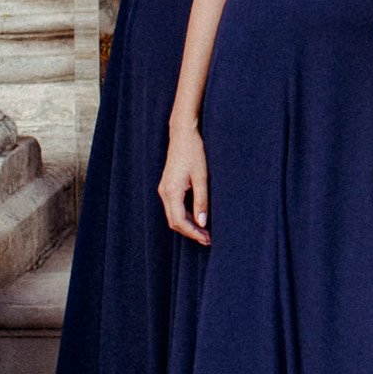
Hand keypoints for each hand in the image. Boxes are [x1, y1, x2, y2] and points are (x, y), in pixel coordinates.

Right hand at [159, 126, 209, 243]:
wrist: (183, 134)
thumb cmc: (194, 152)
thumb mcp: (202, 177)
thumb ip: (201, 201)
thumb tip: (202, 223)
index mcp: (171, 191)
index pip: (179, 221)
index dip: (193, 233)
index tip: (206, 239)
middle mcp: (164, 192)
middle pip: (174, 222)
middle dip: (190, 232)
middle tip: (208, 239)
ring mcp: (164, 189)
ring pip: (173, 215)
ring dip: (188, 225)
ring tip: (204, 232)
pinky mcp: (167, 186)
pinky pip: (173, 207)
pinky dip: (184, 216)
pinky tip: (197, 218)